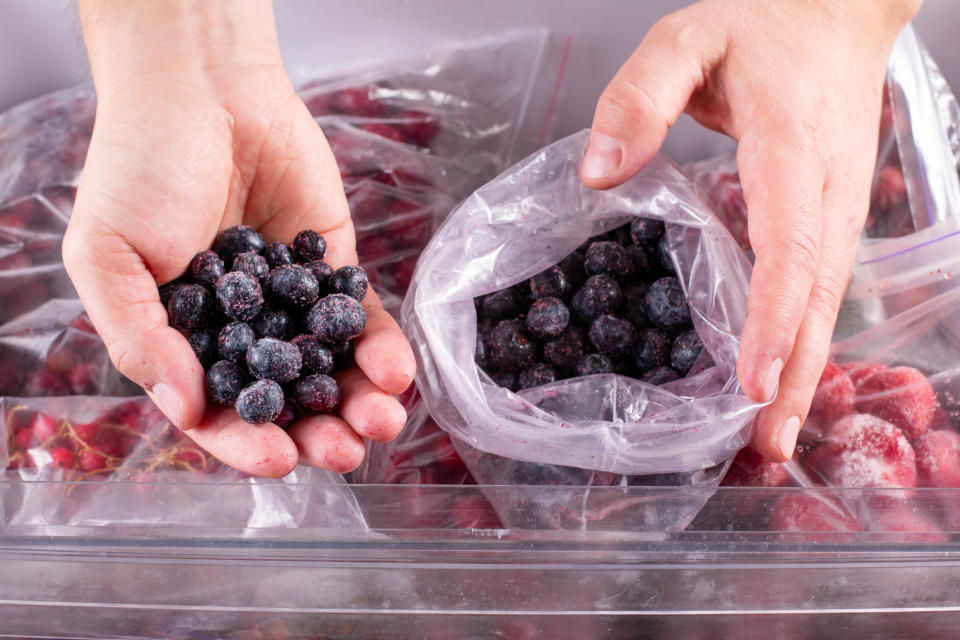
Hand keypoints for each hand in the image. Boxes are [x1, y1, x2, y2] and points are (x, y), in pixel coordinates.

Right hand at [63, 0, 414, 476]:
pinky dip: (380, 349)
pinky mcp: (333, 272)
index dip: (245, 442)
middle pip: (284, 403)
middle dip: (316, 434)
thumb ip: (141, 337)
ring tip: (383, 422)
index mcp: (181, 342)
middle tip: (347, 452)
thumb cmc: (140, 169)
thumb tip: (188, 408)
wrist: (204, 89)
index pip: (216, 412)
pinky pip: (360, 321)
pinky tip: (397, 373)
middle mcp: (240, 334)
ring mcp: (291, 306)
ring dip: (358, 403)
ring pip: (329, 371)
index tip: (278, 460)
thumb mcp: (108, 256)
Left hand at [580, 0, 920, 460]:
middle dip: (793, 376)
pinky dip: (799, 342)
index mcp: (792, 151)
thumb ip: (638, 96)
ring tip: (768, 440)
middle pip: (817, 297)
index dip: (771, 319)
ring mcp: (838, 209)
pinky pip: (818, 289)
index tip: (751, 382)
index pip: (789, 248)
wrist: (834, 10)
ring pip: (825, 304)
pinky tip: (775, 383)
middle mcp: (827, 192)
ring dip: (802, 374)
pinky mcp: (830, 218)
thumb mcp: (687, 37)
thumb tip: (599, 174)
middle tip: (760, 447)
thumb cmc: (758, 25)